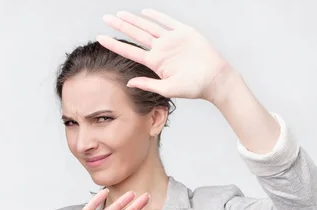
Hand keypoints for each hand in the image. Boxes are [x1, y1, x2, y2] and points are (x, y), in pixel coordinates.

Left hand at [98, 9, 232, 101]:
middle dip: (120, 26)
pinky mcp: (184, 32)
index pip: (130, 52)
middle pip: (136, 35)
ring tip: (119, 14)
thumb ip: (148, 84)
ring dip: (134, 20)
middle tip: (105, 18)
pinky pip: (167, 21)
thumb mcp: (168, 89)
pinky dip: (156, 16)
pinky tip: (145, 12)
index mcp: (155, 63)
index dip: (114, 44)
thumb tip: (128, 82)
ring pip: (148, 26)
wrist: (215, 79)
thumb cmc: (194, 87)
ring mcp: (171, 40)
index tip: (100, 38)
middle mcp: (161, 50)